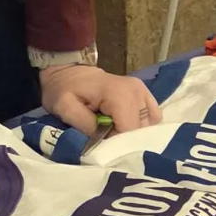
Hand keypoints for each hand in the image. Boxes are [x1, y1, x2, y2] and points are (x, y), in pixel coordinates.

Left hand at [40, 64, 162, 134]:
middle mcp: (137, 92)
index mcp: (119, 94)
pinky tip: (121, 124)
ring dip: (129, 132)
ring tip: (109, 126)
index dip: (115, 141)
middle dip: (121, 138)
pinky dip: (137, 126)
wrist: (68, 72)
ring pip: (146, 127)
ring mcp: (143, 92)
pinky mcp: (145, 96)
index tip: (99, 140)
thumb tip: (105, 142)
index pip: (129, 131)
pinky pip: (151, 120)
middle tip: (101, 133)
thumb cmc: (64, 89)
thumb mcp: (65, 107)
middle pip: (139, 130)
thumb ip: (85, 125)